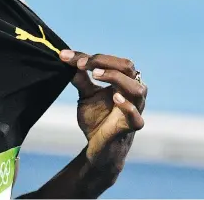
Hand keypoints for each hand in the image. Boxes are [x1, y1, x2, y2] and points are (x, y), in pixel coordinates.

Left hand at [59, 50, 146, 172]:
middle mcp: (132, 91)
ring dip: (115, 78)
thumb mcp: (86, 95)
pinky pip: (136, 117)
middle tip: (82, 64)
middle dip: (104, 62)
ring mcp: (135, 109)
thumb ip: (80, 78)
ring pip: (137, 88)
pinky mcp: (131, 127)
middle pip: (127, 67)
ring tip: (96, 75)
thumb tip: (66, 58)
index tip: (67, 57)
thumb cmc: (97, 118)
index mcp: (123, 80)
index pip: (111, 61)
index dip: (91, 57)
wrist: (97, 147)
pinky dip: (127, 106)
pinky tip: (115, 98)